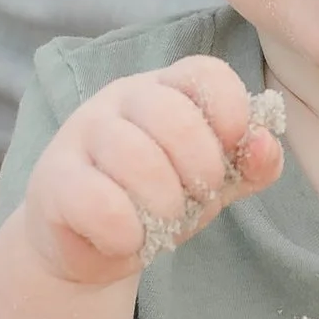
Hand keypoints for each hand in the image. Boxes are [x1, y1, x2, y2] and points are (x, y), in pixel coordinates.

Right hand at [20, 56, 282, 287]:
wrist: (90, 246)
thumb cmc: (157, 201)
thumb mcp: (214, 184)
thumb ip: (250, 165)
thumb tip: (265, 143)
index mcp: (166, 90)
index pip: (205, 73)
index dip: (231, 111)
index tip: (234, 149)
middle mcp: (121, 100)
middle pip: (173, 116)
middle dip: (200, 169)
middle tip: (198, 197)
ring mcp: (82, 134)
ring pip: (135, 157)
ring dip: (164, 204)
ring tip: (161, 221)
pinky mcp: (53, 180)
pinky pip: (98, 202)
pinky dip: (125, 231)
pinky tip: (127, 238)